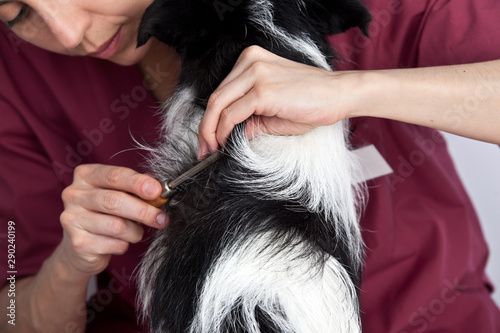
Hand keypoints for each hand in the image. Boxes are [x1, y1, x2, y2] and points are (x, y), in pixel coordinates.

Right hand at [59, 164, 168, 275]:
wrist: (82, 248)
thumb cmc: (106, 214)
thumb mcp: (119, 194)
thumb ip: (136, 188)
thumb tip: (158, 189)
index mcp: (85, 176)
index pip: (115, 176)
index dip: (138, 183)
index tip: (157, 191)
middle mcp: (74, 194)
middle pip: (115, 201)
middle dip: (143, 210)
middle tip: (162, 218)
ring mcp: (72, 219)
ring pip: (117, 226)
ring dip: (135, 231)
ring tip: (136, 232)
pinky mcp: (78, 243)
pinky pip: (114, 244)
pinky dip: (125, 245)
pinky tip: (120, 242)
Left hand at [198, 45, 358, 157]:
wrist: (340, 94)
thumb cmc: (312, 101)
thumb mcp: (272, 110)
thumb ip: (249, 118)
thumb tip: (228, 136)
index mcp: (251, 61)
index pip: (221, 91)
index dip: (210, 118)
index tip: (208, 138)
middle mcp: (250, 62)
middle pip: (215, 98)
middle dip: (205, 127)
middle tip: (203, 149)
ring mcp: (256, 74)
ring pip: (218, 106)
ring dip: (211, 132)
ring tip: (212, 150)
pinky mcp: (262, 90)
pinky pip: (232, 115)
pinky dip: (224, 132)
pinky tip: (226, 143)